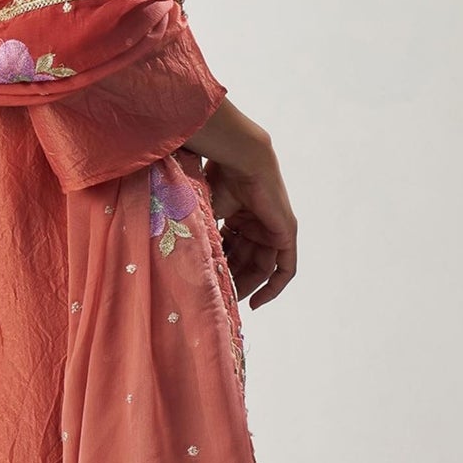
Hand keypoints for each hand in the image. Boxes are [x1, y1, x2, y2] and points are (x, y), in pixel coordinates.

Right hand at [176, 100, 296, 307]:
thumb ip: (198, 232)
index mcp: (240, 215)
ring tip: (229, 300)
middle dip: (233, 281)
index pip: (232, 250)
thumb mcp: (204, 212)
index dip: (221, 268)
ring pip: (262, 267)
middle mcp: (258, 223)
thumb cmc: (218, 176)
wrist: (241, 158)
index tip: (209, 287)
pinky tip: (256, 303)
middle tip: (218, 299)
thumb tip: (175, 256)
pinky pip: (285, 268)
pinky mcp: (286, 232)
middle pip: (247, 261)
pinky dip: (274, 287)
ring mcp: (274, 228)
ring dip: (246, 285)